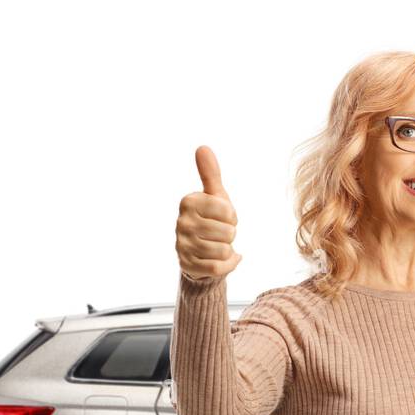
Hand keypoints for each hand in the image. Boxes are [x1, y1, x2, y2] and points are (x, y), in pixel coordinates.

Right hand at [176, 146, 241, 280]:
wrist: (201, 250)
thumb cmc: (211, 218)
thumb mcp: (214, 195)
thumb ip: (210, 173)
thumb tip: (203, 147)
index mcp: (189, 202)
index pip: (228, 212)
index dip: (232, 217)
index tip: (224, 217)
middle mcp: (181, 222)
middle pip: (227, 233)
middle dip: (230, 235)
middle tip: (220, 233)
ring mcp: (182, 245)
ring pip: (223, 250)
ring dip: (228, 250)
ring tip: (220, 245)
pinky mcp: (187, 265)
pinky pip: (217, 267)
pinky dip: (227, 264)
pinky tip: (223, 259)